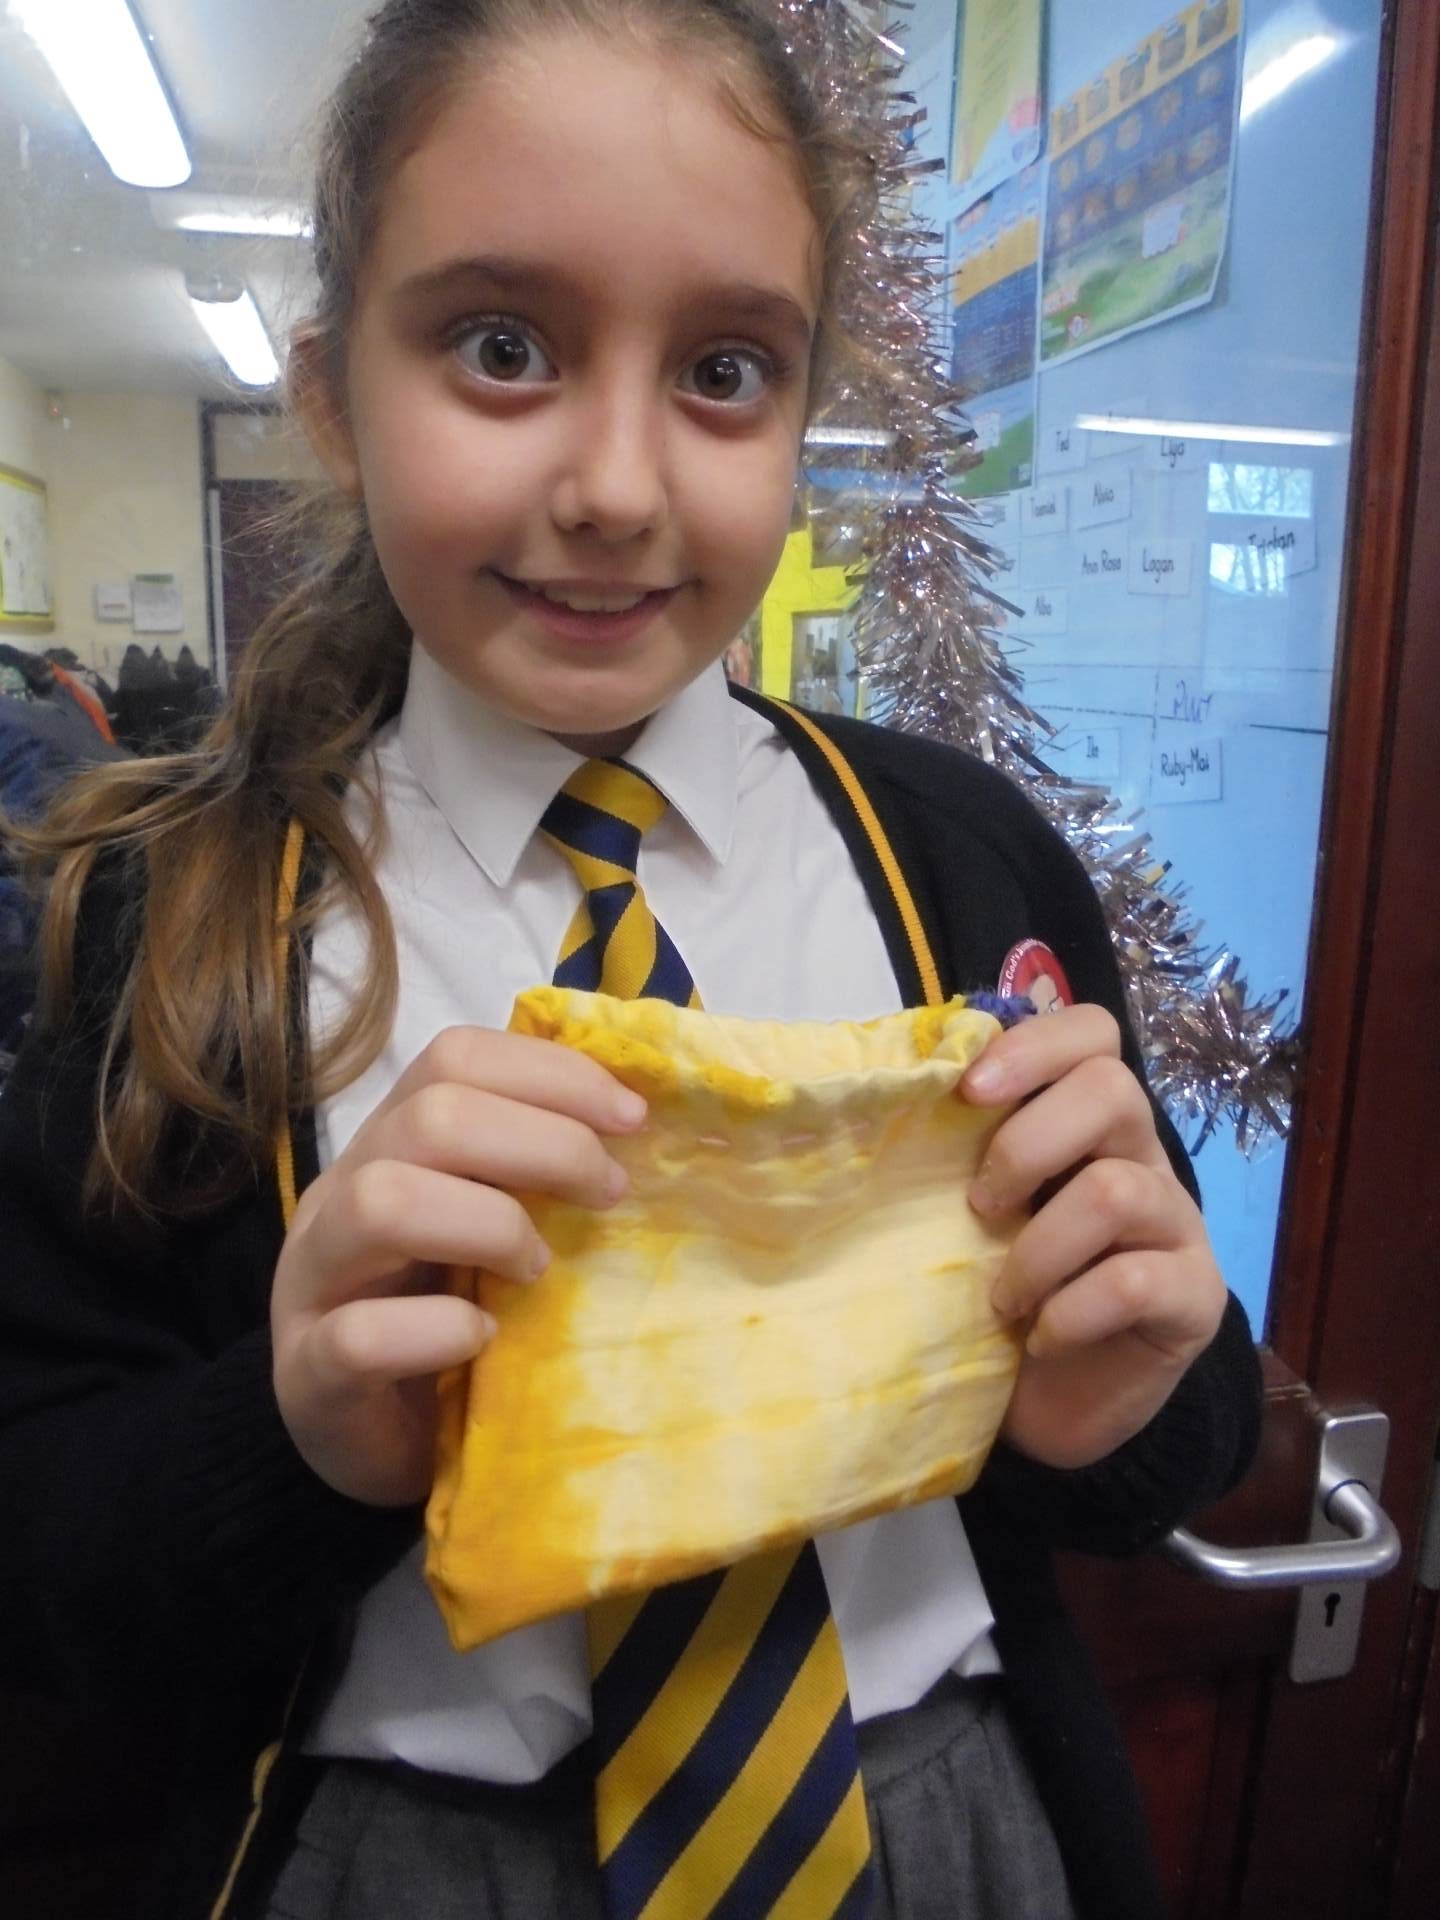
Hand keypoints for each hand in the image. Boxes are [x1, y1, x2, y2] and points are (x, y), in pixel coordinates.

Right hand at [271, 1026, 646, 1505]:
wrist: (369, 1438)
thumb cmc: (446, 1312)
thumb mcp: (489, 1223)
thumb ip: (531, 1169)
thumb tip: (642, 1120)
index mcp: (390, 1143)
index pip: (456, 1057)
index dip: (552, 1073)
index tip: (632, 1118)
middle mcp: (340, 1194)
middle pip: (428, 1116)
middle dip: (543, 1144)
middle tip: (606, 1194)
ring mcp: (313, 1283)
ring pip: (378, 1201)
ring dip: (487, 1225)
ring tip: (538, 1268)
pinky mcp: (307, 1376)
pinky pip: (358, 1336)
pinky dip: (435, 1331)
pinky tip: (483, 1338)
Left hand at [961, 1004, 1225, 1470]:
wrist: (1053, 1407)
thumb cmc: (1003, 1294)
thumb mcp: (972, 1213)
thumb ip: (959, 1151)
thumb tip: (890, 1091)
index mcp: (1089, 1123)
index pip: (1092, 1033)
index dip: (1032, 1047)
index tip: (967, 1092)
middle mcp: (1143, 1158)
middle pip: (1114, 1089)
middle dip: (1027, 1144)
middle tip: (980, 1206)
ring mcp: (1177, 1226)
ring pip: (1118, 1190)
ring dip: (1038, 1247)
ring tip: (1003, 1296)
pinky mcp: (1195, 1297)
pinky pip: (1134, 1283)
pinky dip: (1070, 1311)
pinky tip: (1041, 1338)